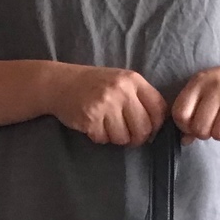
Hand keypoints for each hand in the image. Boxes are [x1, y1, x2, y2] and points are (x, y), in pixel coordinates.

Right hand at [46, 64, 167, 146]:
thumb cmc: (94, 85)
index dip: (157, 125)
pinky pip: (104, 139)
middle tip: (129, 137)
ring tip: (107, 127)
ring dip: (117, 139)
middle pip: (143, 128)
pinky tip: (94, 126)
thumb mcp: (121, 81)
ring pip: (123, 137)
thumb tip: (157, 126)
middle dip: (137, 138)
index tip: (149, 130)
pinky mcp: (90, 118)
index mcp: (133, 80)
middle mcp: (121, 91)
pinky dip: (100, 137)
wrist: (60, 83)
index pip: (158, 109)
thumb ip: (139, 97)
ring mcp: (105, 104)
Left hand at [172, 56, 219, 145]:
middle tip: (214, 124)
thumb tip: (185, 141)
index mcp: (200, 81)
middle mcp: (217, 87)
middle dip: (206, 132)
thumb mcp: (206, 91)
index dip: (185, 126)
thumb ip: (191, 113)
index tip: (194, 124)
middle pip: (200, 129)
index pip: (180, 114)